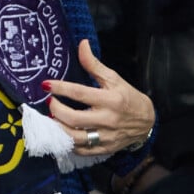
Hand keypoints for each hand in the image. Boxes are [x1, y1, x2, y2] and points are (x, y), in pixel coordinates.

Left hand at [43, 40, 154, 154]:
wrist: (147, 122)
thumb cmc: (128, 97)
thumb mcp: (114, 78)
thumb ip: (94, 64)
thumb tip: (82, 44)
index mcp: (111, 100)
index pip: (80, 94)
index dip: (60, 88)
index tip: (46, 85)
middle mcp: (108, 120)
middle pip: (74, 119)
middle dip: (56, 110)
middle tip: (50, 102)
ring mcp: (106, 137)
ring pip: (75, 138)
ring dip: (58, 128)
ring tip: (51, 118)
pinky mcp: (104, 149)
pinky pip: (81, 150)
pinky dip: (68, 143)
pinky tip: (62, 133)